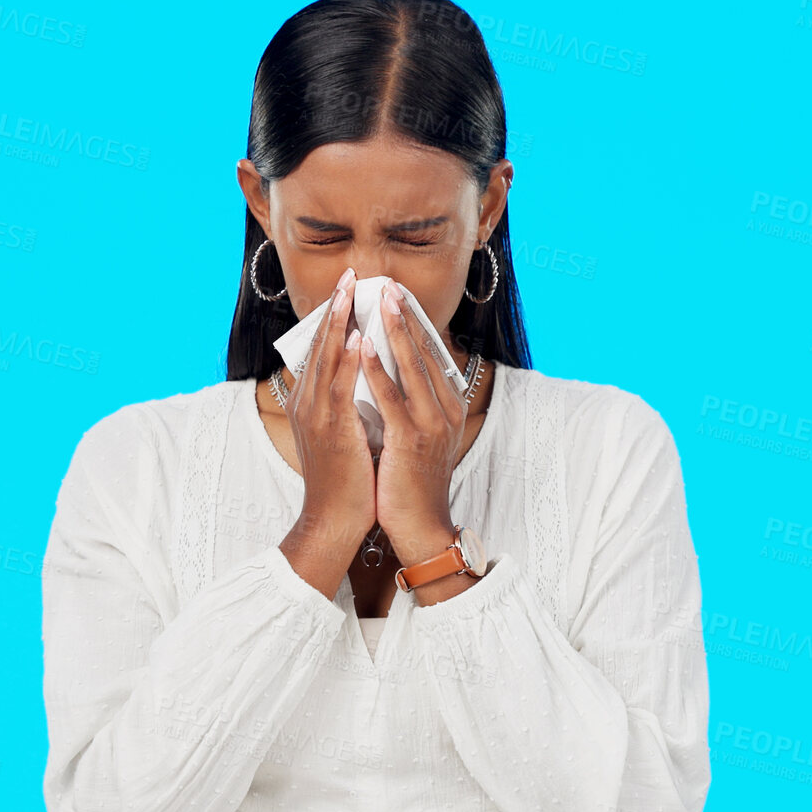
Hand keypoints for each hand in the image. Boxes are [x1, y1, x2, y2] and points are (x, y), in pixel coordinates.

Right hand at [279, 267, 375, 589]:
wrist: (334, 520)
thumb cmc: (346, 480)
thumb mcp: (345, 432)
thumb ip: (350, 403)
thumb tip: (370, 376)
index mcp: (310, 402)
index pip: (321, 349)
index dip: (334, 317)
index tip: (348, 288)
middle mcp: (308, 403)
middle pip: (320, 344)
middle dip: (335, 308)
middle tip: (350, 274)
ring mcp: (317, 416)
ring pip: (327, 359)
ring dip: (340, 322)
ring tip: (352, 292)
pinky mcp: (332, 431)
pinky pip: (340, 389)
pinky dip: (349, 361)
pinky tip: (359, 339)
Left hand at [358, 280, 462, 560]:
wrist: (420, 527)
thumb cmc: (411, 482)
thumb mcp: (419, 437)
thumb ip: (411, 405)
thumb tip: (391, 376)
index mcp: (449, 407)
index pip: (432, 355)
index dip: (415, 323)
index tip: (398, 296)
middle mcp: (446, 411)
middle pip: (425, 352)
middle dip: (405, 316)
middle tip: (389, 284)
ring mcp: (430, 424)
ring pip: (411, 366)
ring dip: (393, 330)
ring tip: (379, 300)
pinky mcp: (410, 439)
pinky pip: (390, 396)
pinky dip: (376, 368)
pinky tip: (362, 345)